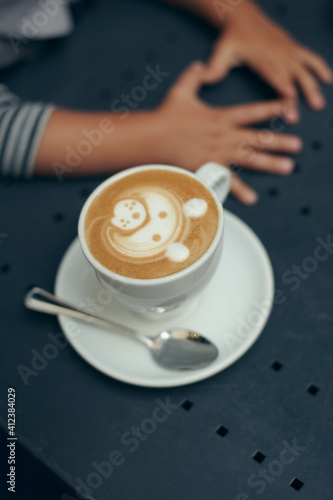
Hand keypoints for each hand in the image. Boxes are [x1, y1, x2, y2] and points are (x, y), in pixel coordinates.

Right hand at [152, 62, 301, 203]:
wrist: (153, 137)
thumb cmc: (166, 116)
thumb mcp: (181, 91)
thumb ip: (194, 77)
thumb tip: (201, 65)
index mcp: (220, 117)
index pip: (251, 112)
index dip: (270, 109)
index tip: (287, 110)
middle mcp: (224, 135)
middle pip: (257, 138)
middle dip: (279, 141)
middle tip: (297, 145)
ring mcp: (218, 153)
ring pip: (249, 159)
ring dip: (270, 163)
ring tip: (287, 167)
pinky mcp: (208, 167)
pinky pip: (226, 180)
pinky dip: (239, 190)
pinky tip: (252, 198)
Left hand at [204, 1, 332, 109]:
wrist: (243, 16)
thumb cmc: (231, 38)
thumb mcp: (220, 52)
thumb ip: (213, 69)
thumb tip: (206, 80)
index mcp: (260, 56)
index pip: (271, 72)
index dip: (280, 83)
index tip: (287, 96)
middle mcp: (276, 53)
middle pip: (289, 76)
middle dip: (295, 96)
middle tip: (297, 115)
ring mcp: (287, 51)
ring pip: (303, 69)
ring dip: (311, 86)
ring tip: (318, 104)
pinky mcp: (293, 48)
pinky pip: (310, 58)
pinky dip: (320, 67)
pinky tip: (328, 80)